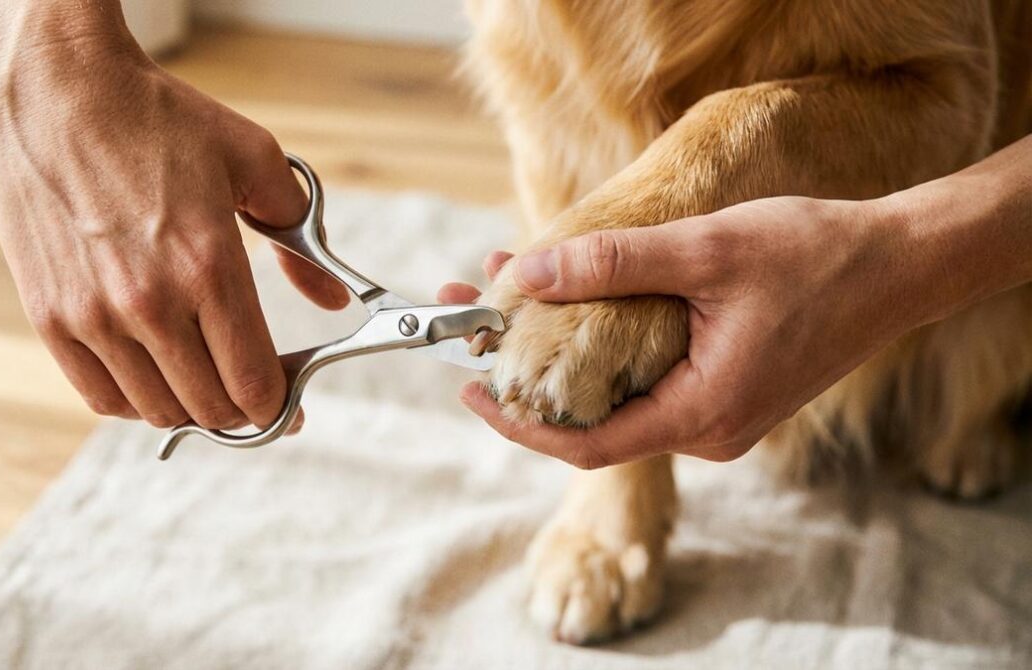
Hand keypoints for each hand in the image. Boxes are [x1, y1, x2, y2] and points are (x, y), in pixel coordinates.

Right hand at [0, 32, 346, 429]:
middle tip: (252, 395)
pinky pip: (102, 397)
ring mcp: (94, 315)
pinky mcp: (50, 317)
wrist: (54, 92)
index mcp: (209, 265)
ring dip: (192, 409)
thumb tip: (331, 297)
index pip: (254, 382)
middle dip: (244, 412)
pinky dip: (135, 401)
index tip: (287, 406)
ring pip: (158, 411)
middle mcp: (150, 302)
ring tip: (204, 382)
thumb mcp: (252, 159)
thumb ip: (301, 237)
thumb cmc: (156, 120)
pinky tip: (154, 378)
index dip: (279, 408)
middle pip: (212, 408)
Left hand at [442, 196, 922, 465]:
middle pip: (595, 421)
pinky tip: (582, 293)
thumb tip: (526, 272)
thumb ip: (614, 263)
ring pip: (622, 396)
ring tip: (519, 289)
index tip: (468, 391)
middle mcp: (708, 431)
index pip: (583, 446)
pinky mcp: (729, 391)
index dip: (517, 424)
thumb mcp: (707, 250)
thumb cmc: (818, 257)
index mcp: (701, 414)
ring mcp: (721, 415)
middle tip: (480, 324)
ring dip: (568, 349)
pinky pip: (652, 380)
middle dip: (530, 374)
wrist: (901, 265)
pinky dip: (608, 343)